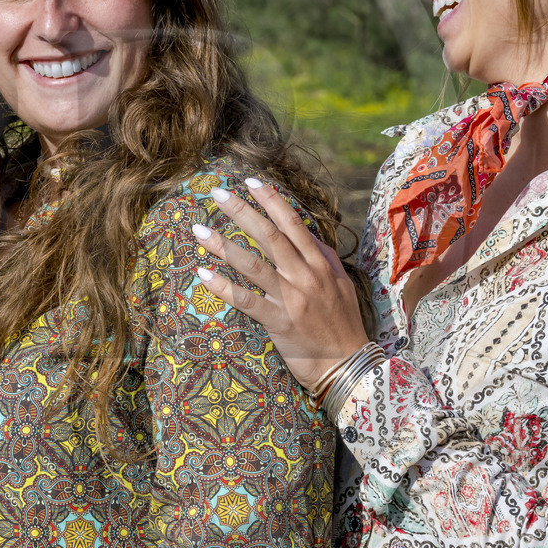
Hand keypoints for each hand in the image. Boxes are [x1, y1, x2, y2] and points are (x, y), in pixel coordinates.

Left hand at [192, 177, 369, 393]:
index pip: (293, 223)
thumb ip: (323, 257)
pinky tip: (203, 274)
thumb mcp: (341, 284)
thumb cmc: (343, 324)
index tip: (250, 182)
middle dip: (241, 211)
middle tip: (217, 193)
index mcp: (321, 264)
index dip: (271, 200)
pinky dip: (224, 287)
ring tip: (200, 231)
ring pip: (253, 264)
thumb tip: (306, 234)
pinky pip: (246, 300)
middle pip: (269, 235)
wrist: (348, 365)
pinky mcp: (279, 322)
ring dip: (224, 245)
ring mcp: (292, 298)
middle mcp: (306, 276)